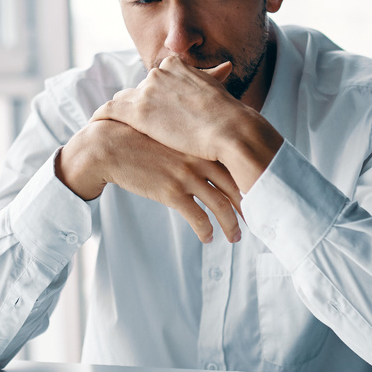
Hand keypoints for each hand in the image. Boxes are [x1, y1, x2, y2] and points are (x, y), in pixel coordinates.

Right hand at [56, 119, 241, 242]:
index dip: (252, 183)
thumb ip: (194, 140)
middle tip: (257, 221)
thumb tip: (212, 153)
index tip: (261, 196)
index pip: (237, 164)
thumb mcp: (172, 133)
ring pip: (221, 205)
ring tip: (235, 237)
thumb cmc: (140, 139)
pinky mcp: (171, 192)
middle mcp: (200, 157)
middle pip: (236, 186)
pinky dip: (206, 230)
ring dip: (231, 225)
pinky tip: (207, 238)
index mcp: (203, 142)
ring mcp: (186, 175)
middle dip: (249, 207)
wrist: (110, 146)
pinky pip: (197, 217)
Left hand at [90, 56, 283, 191]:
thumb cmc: (230, 117)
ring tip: (108, 125)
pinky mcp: (138, 112)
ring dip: (118, 112)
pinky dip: (100, 116)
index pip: (156, 79)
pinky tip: (93, 125)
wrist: (230, 130)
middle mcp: (159, 74)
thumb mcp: (217, 90)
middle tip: (131, 122)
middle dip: (136, 104)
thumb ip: (210, 79)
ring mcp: (147, 91)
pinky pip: (109, 110)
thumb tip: (225, 68)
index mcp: (177, 66)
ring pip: (122, 99)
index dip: (153, 95)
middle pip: (138, 89)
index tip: (153, 108)